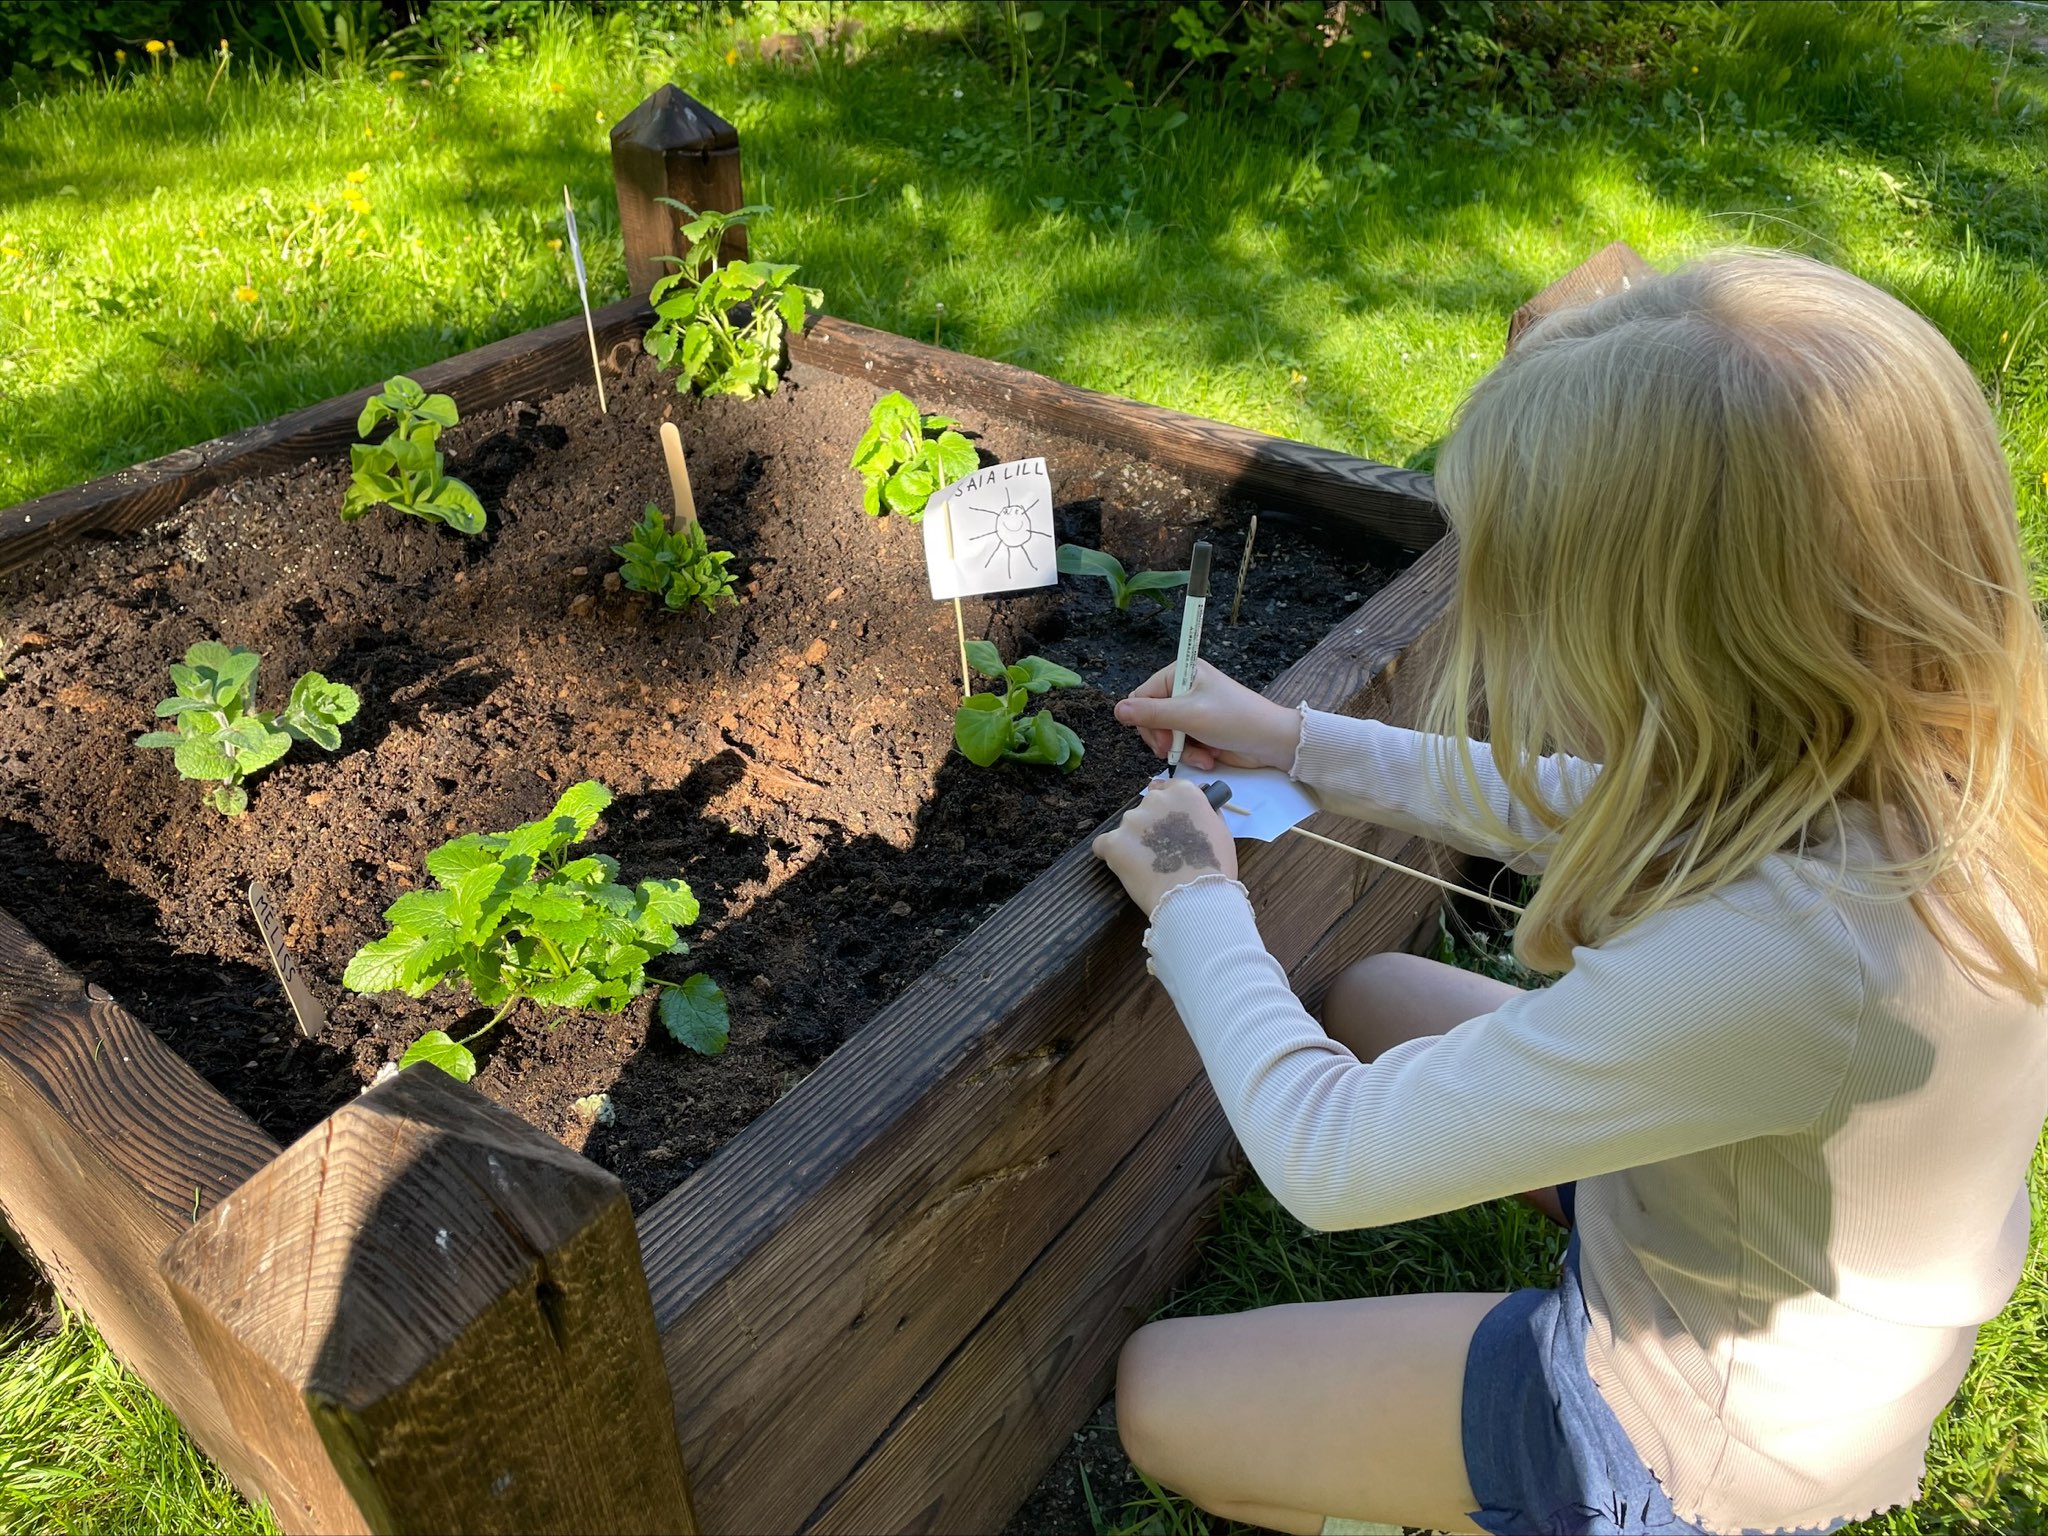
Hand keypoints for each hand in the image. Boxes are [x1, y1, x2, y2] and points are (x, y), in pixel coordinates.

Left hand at [1092, 777, 1238, 915]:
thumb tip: (1197, 810)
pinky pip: (1104, 844)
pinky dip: (1112, 854)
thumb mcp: (1221, 832)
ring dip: (1135, 841)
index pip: (1168, 787)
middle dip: (1153, 825)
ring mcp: (1131, 821)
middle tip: (1164, 850)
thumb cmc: (1215, 867)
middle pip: (1147, 807)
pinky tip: (1126, 868)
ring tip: (1149, 866)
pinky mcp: (1114, 842)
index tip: (1169, 821)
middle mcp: (1155, 800)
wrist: (1194, 895)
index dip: (1168, 807)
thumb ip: (1205, 814)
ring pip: (1128, 827)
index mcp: (1183, 793)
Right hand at [1112, 659, 1302, 773]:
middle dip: (1164, 739)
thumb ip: (1151, 713)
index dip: (1146, 720)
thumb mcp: (1190, 715)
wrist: (1271, 742)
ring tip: (1201, 756)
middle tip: (1174, 750)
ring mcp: (1191, 711)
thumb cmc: (1235, 720)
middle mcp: (1183, 689)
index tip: (1162, 739)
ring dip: (1180, 750)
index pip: (1142, 696)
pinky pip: (1181, 744)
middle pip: (1150, 718)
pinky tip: (1208, 758)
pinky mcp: (1199, 730)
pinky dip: (1192, 754)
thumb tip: (1117, 710)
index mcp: (1181, 673)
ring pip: (1164, 736)